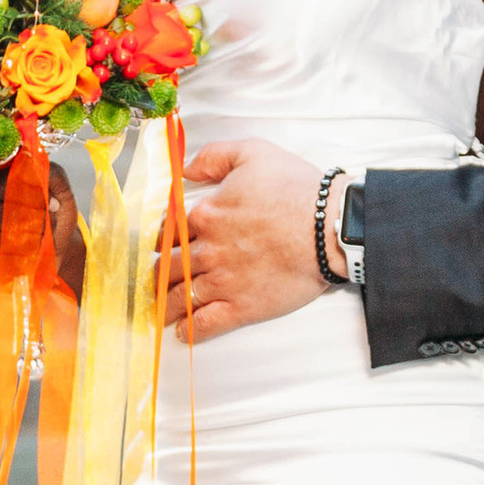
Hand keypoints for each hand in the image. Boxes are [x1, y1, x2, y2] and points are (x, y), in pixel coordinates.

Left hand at [163, 139, 328, 338]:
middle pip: (167, 267)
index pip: (166, 231)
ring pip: (180, 297)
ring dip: (165, 305)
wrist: (330, 228)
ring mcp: (223, 281)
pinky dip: (190, 330)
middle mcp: (208, 251)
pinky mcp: (242, 307)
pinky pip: (206, 324)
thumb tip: (186, 169)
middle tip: (153, 280)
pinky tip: (184, 332)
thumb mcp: (252, 152)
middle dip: (157, 274)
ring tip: (160, 310)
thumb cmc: (297, 190)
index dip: (159, 238)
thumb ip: (213, 157)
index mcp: (206, 215)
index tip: (157, 245)